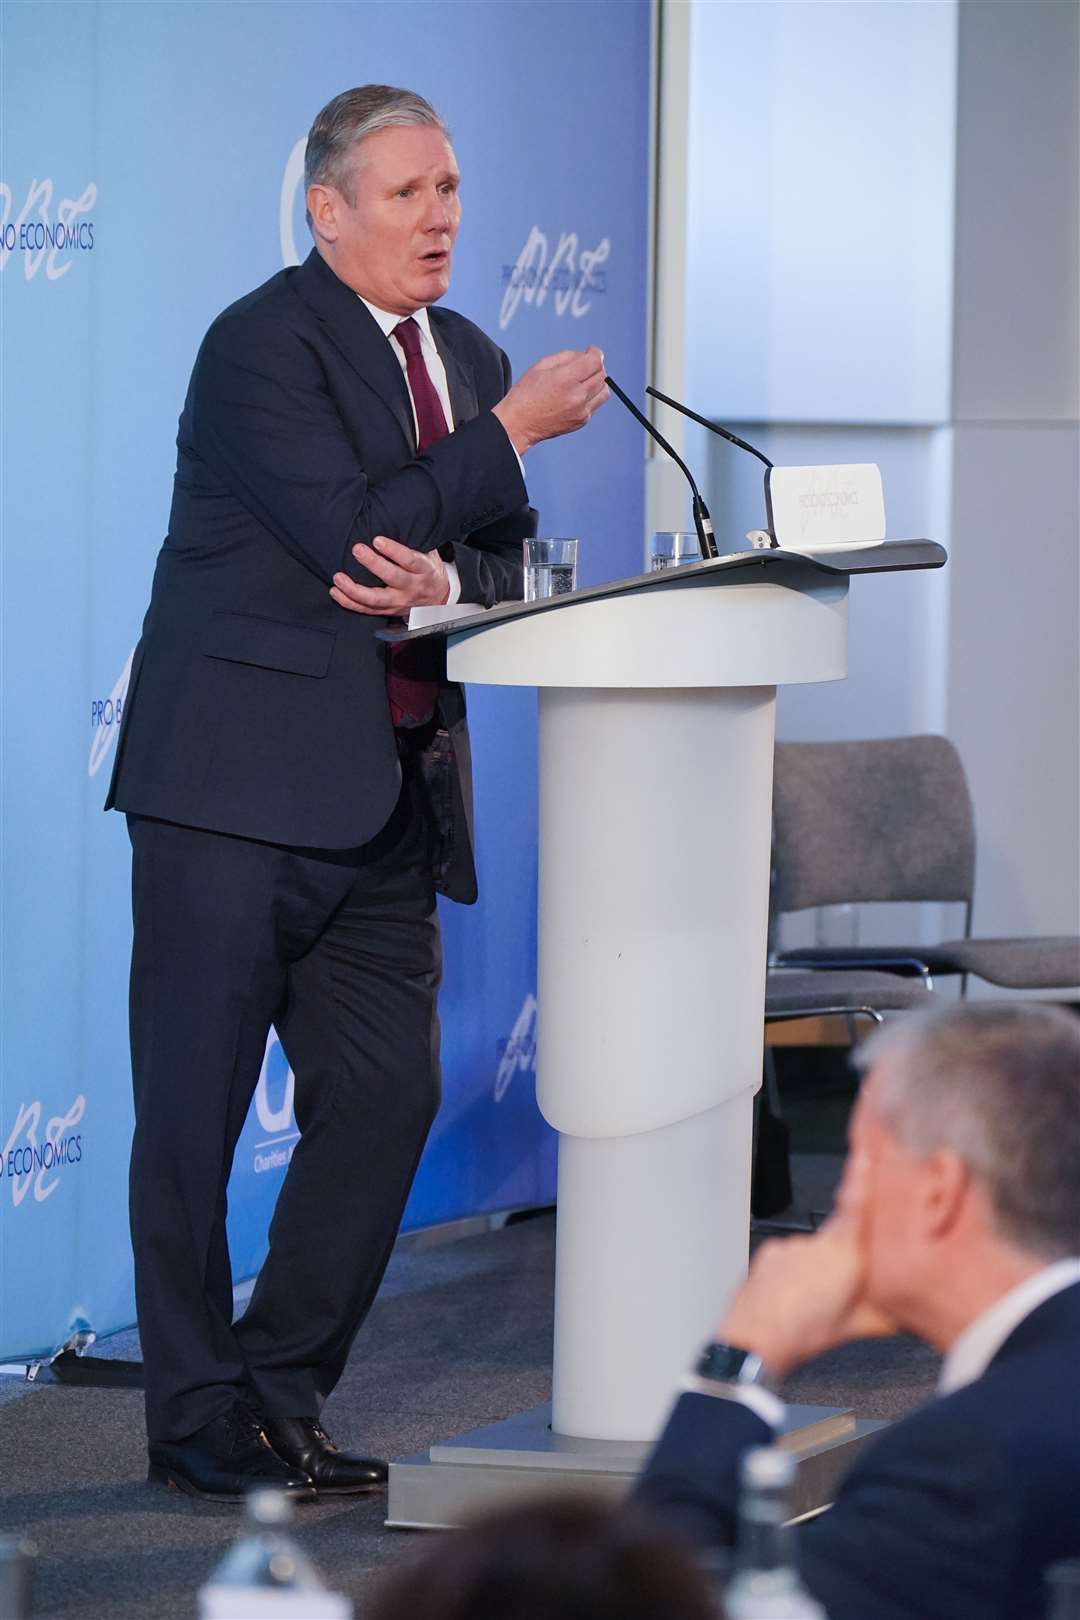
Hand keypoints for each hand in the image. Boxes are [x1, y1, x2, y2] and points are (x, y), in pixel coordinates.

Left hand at [330, 535, 449, 616]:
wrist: (439, 598)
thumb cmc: (428, 570)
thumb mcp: (429, 553)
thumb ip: (413, 540)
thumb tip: (393, 517)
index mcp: (423, 570)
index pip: (409, 560)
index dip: (393, 550)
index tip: (377, 540)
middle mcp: (411, 587)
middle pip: (392, 577)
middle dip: (373, 564)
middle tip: (357, 550)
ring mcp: (399, 602)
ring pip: (375, 599)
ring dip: (354, 590)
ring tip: (338, 578)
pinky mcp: (388, 611)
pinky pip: (366, 610)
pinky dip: (349, 602)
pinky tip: (336, 592)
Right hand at [492, 346, 608, 453]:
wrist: (519, 424)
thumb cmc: (527, 392)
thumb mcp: (542, 365)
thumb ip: (568, 356)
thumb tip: (586, 355)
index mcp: (566, 379)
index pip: (595, 361)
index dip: (595, 353)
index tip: (590, 351)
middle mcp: (577, 396)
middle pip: (602, 375)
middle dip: (595, 366)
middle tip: (584, 366)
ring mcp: (581, 411)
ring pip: (604, 390)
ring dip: (597, 382)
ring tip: (583, 381)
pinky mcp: (582, 421)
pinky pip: (595, 403)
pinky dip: (590, 396)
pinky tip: (576, 395)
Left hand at [714, 1154, 897, 1380]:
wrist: (756, 1338)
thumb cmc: (805, 1332)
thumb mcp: (856, 1327)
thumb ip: (887, 1314)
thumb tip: (910, 1315)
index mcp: (844, 1255)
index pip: (857, 1206)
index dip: (862, 1179)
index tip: (865, 1154)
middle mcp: (818, 1243)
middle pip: (839, 1234)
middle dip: (844, 1252)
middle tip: (838, 1287)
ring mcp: (791, 1244)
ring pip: (814, 1249)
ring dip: (817, 1267)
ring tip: (812, 1299)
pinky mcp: (771, 1250)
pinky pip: (790, 1255)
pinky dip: (794, 1270)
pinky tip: (793, 1294)